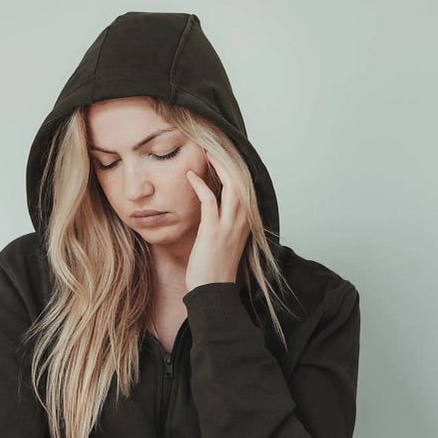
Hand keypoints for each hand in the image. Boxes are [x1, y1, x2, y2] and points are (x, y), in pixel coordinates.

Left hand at [184, 150, 247, 290]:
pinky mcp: (213, 231)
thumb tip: (212, 201)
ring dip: (218, 166)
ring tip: (205, 152)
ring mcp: (230, 226)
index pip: (245, 186)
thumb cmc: (215, 266)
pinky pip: (209, 201)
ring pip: (231, 186)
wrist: (213, 291)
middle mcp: (243, 220)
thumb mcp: (225, 238)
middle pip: (242, 180)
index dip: (235, 167)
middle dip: (229, 160)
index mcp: (247, 221)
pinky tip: (190, 176)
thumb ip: (223, 219)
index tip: (222, 153)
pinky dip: (200, 185)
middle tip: (213, 146)